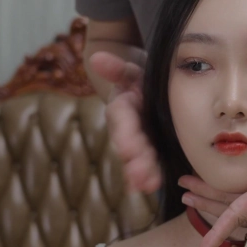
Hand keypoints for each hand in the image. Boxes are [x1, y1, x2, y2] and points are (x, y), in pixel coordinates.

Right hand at [88, 51, 161, 192]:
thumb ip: (115, 67)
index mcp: (123, 107)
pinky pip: (147, 163)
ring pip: (136, 158)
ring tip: (148, 185)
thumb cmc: (139, 77)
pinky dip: (146, 176)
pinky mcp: (149, 147)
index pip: (122, 120)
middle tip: (142, 175)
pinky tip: (150, 187)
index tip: (129, 150)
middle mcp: (127, 126)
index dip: (125, 135)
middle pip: (130, 144)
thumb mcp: (130, 70)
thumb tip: (96, 58)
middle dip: (135, 160)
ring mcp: (137, 139)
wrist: (142, 85)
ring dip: (140, 172)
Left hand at [179, 119, 246, 246]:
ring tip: (189, 192)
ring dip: (212, 203)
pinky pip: (246, 211)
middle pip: (232, 211)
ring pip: (238, 212)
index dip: (219, 229)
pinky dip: (226, 205)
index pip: (242, 212)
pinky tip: (214, 196)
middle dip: (205, 201)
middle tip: (182, 186)